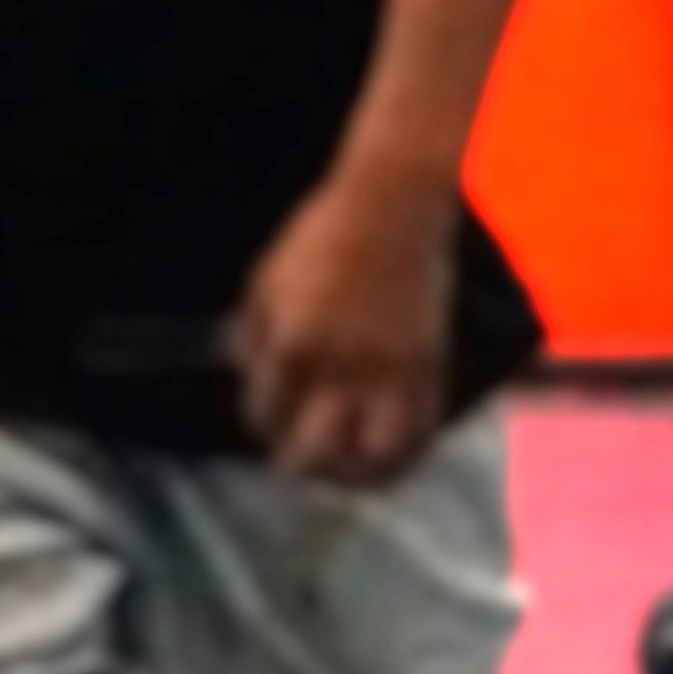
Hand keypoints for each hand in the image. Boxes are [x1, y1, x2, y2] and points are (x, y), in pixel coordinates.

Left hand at [232, 159, 459, 484]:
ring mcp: (388, 369)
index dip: (265, 426)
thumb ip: (253, 332)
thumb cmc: (321, 235)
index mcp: (291, 347)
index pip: (266, 414)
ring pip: (375, 449)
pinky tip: (396, 445)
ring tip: (352, 467)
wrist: (393, 206)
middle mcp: (339, 369)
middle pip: (315, 448)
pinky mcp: (429, 361)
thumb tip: (243, 368)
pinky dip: (409, 444)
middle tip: (302, 463)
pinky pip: (422, 422)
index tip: (271, 427)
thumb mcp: (266, 279)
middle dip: (303, 462)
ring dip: (359, 467)